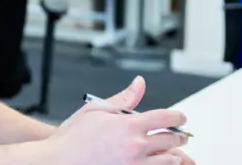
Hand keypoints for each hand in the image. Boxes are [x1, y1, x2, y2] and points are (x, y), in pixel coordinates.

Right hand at [48, 76, 194, 164]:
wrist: (61, 160)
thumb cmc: (74, 136)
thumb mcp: (96, 109)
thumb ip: (123, 98)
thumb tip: (139, 84)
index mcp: (128, 126)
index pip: (165, 118)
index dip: (178, 116)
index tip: (180, 117)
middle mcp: (136, 146)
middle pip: (171, 139)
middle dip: (178, 135)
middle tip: (178, 134)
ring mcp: (135, 164)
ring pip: (168, 160)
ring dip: (172, 154)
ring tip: (169, 150)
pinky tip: (157, 161)